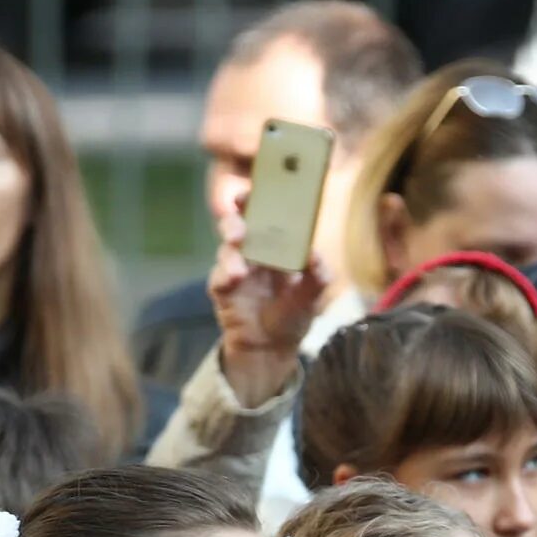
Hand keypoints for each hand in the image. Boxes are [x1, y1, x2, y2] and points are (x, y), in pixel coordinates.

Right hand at [208, 210, 330, 404]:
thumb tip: (316, 256)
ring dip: (232, 246)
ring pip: (226, 247)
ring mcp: (234, 268)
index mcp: (275, 245)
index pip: (265, 215)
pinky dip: (226, 273)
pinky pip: (219, 276)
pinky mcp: (222, 288)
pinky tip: (235, 276)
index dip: (260, 199)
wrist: (271, 348)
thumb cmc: (292, 313)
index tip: (259, 189)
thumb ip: (318, 276)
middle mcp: (252, 251)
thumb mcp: (313, 296)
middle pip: (238, 223)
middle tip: (240, 209)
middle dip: (238, 215)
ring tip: (240, 252)